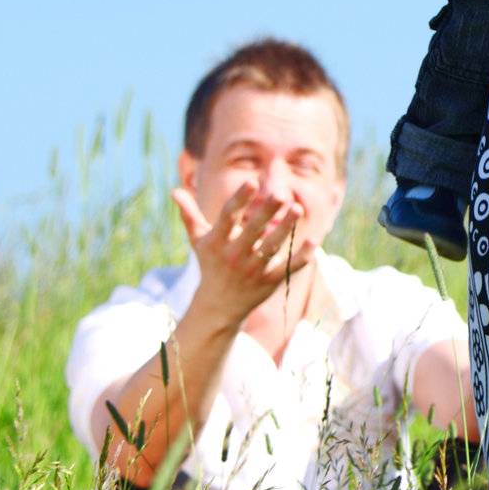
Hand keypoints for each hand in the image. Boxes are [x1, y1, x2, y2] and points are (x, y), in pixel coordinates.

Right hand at [170, 181, 317, 327]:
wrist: (217, 308)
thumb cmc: (210, 265)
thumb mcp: (198, 241)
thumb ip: (190, 215)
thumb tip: (175, 192)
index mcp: (217, 243)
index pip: (228, 218)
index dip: (239, 200)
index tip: (252, 182)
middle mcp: (234, 256)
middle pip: (252, 231)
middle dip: (267, 213)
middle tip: (281, 194)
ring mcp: (252, 270)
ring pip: (272, 247)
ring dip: (286, 229)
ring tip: (298, 208)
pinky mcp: (268, 282)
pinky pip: (287, 267)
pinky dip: (301, 256)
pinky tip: (314, 239)